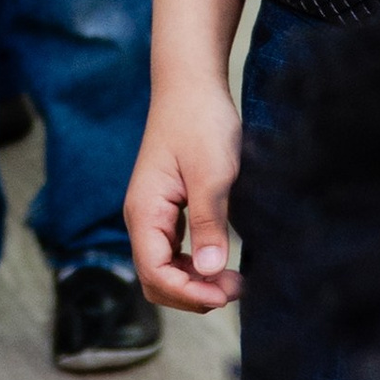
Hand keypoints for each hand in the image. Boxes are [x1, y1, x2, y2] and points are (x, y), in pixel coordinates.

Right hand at [126, 75, 241, 310]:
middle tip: (235, 288)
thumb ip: (208, 223)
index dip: (189, 293)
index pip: (155, 273)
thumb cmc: (200, 122)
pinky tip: (223, 261)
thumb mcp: (212, 174)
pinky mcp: (169, 208)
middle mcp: (143, 218)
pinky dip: (196, 267)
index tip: (228, 292)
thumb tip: (209, 272)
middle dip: (192, 294)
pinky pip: (174, 252)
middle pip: (155, 279)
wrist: (191, 85)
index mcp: (144, 211)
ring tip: (234, 279)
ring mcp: (154, 215)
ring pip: (164, 269)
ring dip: (195, 283)